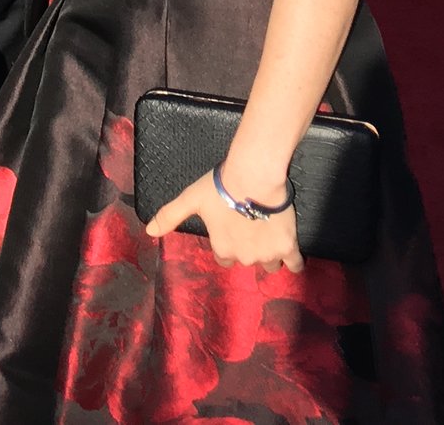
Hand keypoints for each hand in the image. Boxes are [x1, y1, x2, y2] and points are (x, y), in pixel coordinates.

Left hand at [144, 167, 303, 270]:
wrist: (253, 179)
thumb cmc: (218, 188)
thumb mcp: (190, 200)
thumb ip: (170, 216)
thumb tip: (149, 232)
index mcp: (222, 248)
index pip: (224, 257)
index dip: (227, 244)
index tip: (230, 230)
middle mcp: (244, 257)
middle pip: (246, 260)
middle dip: (247, 248)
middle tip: (249, 228)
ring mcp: (267, 254)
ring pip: (269, 264)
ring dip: (268, 254)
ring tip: (267, 234)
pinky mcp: (288, 248)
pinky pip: (294, 264)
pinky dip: (293, 260)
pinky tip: (290, 254)